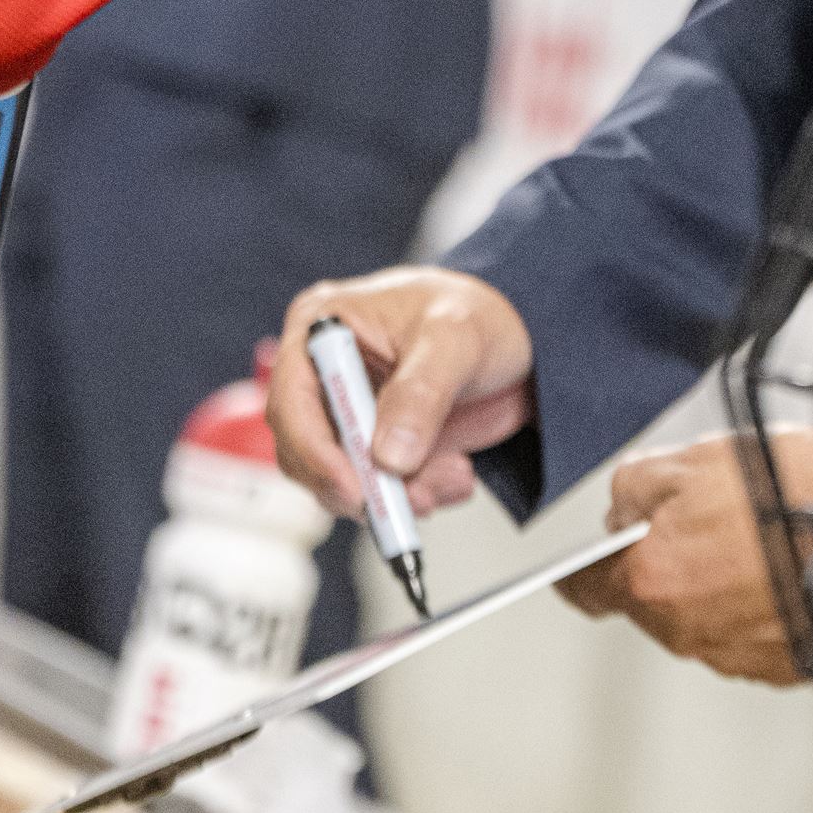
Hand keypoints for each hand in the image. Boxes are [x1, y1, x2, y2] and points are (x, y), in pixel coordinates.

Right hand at [266, 267, 535, 516]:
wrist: (520, 336)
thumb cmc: (479, 312)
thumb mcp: (455, 338)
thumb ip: (421, 392)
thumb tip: (387, 454)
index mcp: (324, 327)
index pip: (291, 398)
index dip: (314, 450)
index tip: (354, 488)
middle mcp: (324, 373)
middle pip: (307, 451)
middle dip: (363, 482)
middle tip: (411, 499)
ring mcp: (348, 414)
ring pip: (343, 480)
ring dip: (397, 495)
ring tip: (452, 475)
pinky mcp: (374, 447)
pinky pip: (377, 491)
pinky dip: (416, 496)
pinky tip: (454, 474)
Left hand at [561, 429, 812, 684]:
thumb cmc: (791, 497)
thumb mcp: (692, 459)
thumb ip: (635, 486)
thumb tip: (624, 510)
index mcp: (652, 577)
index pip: (584, 588)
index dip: (576, 571)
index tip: (573, 567)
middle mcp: (687, 629)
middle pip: (650, 597)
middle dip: (667, 560)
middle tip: (704, 517)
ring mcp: (736, 654)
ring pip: (701, 617)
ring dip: (715, 583)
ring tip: (755, 536)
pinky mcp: (781, 666)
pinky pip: (749, 634)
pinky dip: (757, 604)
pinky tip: (781, 566)